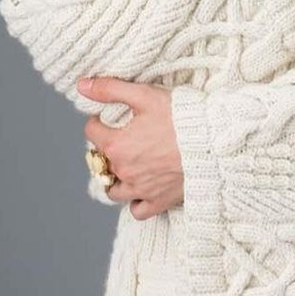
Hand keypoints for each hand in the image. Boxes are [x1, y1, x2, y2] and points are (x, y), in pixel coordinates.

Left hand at [77, 77, 183, 219]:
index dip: (99, 120)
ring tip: (128, 164)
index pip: (91, 132)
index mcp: (116, 144)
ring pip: (113, 190)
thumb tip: (82, 85)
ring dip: (115, 178)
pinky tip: (141, 189)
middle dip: (107, 149)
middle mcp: (124, 170)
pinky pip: (136, 210)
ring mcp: (140, 189)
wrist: (212, 142)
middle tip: (124, 136)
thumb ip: (111, 89)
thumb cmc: (181, 116)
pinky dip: (135, 202)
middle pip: (100, 161)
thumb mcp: (144, 95)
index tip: (112, 116)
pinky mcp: (158, 201)